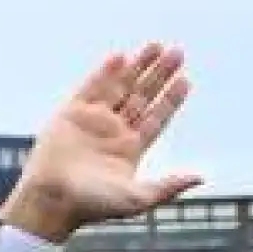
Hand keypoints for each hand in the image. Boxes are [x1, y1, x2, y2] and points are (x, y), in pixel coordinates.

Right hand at [0, 43, 202, 242]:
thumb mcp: (138, 198)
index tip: (185, 80)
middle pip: (142, 96)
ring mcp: (93, 121)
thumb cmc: (93, 206)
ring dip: (138, 66)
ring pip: (120, 86)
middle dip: (160, 75)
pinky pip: (91, 87)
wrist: (52, 200)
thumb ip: (168, 186)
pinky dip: (106, 72)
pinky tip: (121, 57)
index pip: (156, 117)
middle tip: (178, 52)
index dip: (171, 99)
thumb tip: (200, 177)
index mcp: (130, 150)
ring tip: (156, 46)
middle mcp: (113, 132)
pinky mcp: (71, 113)